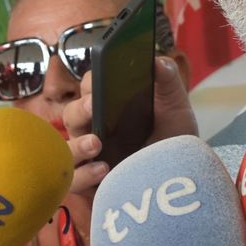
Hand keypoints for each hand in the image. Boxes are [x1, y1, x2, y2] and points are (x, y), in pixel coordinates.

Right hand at [63, 56, 198, 196]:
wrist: (181, 178)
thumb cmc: (171, 140)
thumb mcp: (175, 108)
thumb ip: (168, 81)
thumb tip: (158, 60)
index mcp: (106, 107)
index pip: (89, 88)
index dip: (92, 82)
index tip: (100, 80)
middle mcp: (91, 130)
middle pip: (71, 115)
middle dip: (79, 109)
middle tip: (94, 106)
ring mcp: (87, 158)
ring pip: (64, 149)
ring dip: (76, 144)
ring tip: (97, 142)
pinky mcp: (88, 185)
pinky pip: (73, 180)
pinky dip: (83, 174)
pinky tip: (104, 169)